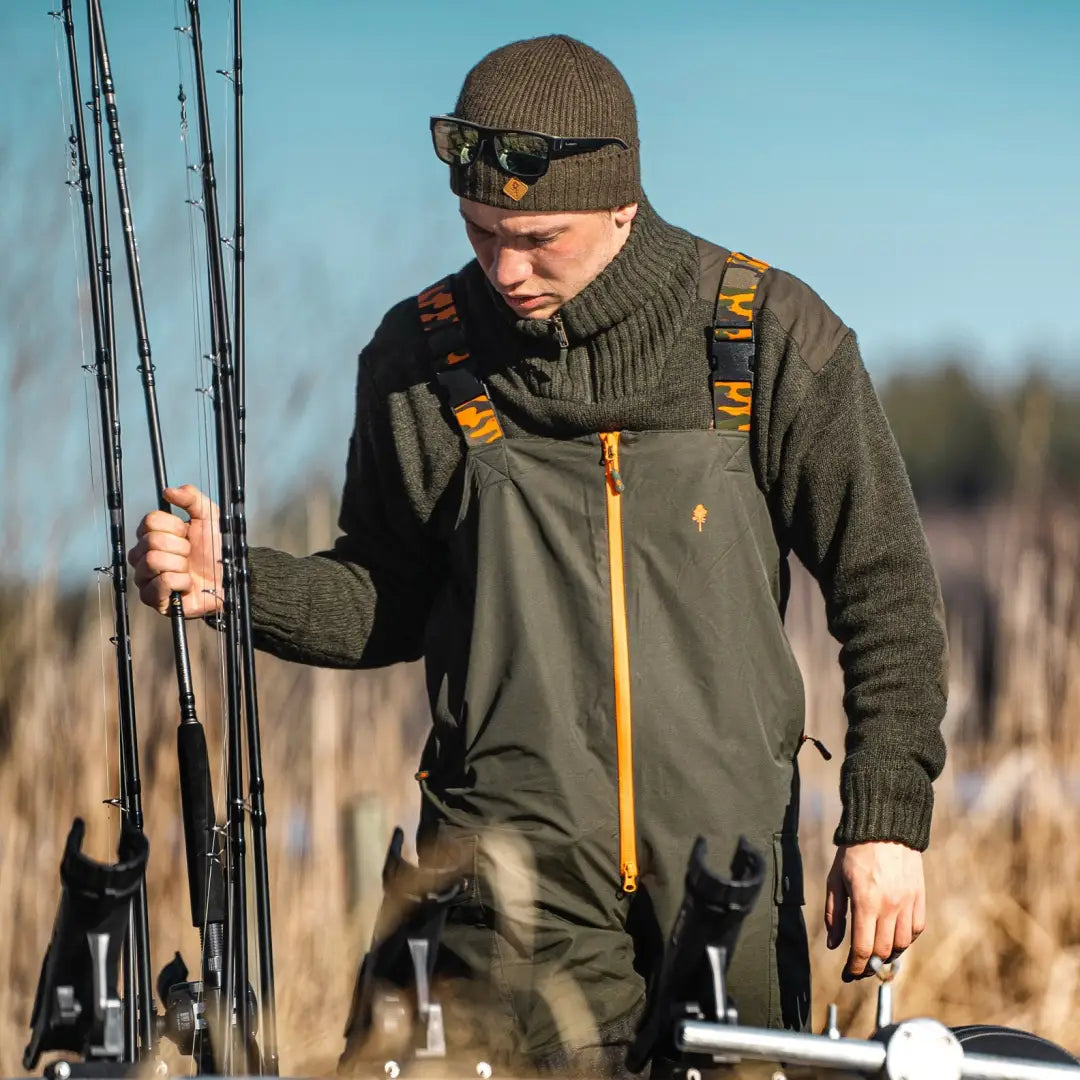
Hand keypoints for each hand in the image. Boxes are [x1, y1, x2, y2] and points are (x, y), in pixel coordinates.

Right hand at [127, 484, 222, 617]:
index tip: (188, 534)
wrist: (228, 578)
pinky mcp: (152, 598)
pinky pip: (162, 582)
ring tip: (188, 569)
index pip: (150, 521)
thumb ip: (192, 498)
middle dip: (181, 547)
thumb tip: (169, 491)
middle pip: (152, 541)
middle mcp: (143, 555)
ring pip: (153, 561)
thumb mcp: (209, 517)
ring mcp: (145, 577)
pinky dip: (182, 582)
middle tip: (190, 554)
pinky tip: (187, 584)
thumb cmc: (214, 551)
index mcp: (152, 534)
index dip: (175, 526)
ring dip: (180, 565)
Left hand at [824, 841, 925, 979]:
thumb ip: (834, 915)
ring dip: (888, 955)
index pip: (863, 949)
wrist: (884, 826)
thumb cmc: (854, 852)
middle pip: (883, 951)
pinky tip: (894, 938)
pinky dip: (905, 940)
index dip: (855, 967)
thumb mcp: (835, 880)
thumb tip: (834, 945)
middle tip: (860, 968)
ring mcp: (907, 903)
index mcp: (865, 902)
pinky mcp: (919, 897)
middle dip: (870, 965)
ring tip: (877, 954)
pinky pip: (916, 929)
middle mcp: (889, 906)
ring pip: (901, 944)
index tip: (848, 974)